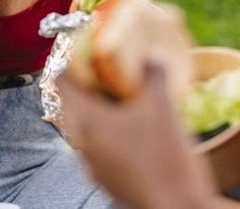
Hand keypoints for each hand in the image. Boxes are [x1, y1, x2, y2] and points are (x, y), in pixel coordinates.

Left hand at [57, 59, 218, 208]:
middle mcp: (83, 143)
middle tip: (111, 70)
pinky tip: (137, 130)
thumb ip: (154, 74)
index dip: (72, 59)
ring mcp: (93, 165)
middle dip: (91, 85)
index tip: (87, 47)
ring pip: (89, 128)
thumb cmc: (165, 156)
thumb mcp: (162, 107)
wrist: (176, 207)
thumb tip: (151, 53)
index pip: (62, 81)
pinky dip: (113, 133)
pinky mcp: (108, 180)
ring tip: (128, 98)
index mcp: (87, 120)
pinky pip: (102, 147)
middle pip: (75, 104)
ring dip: (103, 111)